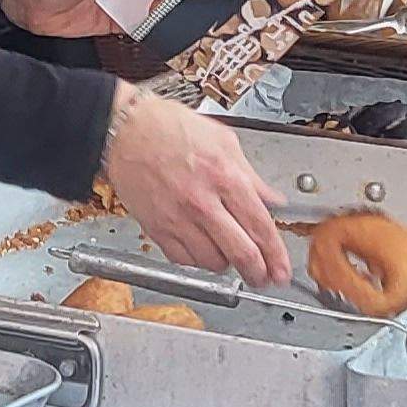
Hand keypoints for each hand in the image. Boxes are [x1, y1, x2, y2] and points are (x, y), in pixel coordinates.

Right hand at [101, 85, 288, 285]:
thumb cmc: (169, 128)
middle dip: (258, 273)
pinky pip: (183, 260)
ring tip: (229, 255)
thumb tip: (271, 199)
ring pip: (212, 262)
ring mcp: (177, 219)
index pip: (261, 227)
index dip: (276, 256)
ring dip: (226, 265)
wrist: (124, 130)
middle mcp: (202, 202)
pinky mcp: (156, 228)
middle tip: (263, 278)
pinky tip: (202, 249)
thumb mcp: (223, 141)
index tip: (282, 270)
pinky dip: (197, 261)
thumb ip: (251, 175)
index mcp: (225, 177)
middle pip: (241, 253)